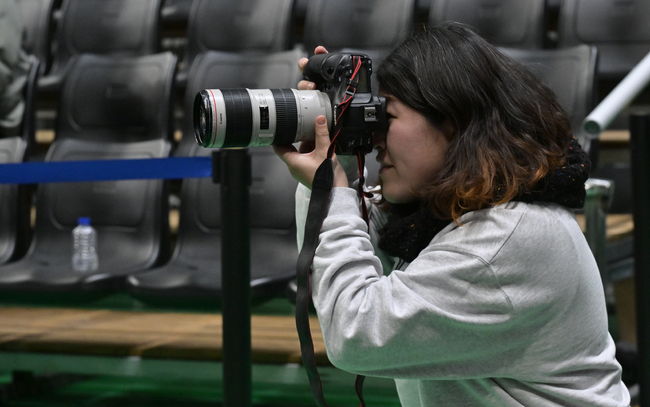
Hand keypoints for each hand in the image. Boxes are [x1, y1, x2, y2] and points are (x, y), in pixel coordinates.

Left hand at [273, 46, 346, 188]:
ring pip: (301, 153)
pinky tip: (322, 147)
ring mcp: (301, 171)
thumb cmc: (327, 177)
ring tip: (317, 136)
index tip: (278, 128)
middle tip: (303, 127)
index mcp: (293, 162)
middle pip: (291, 148)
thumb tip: (319, 120)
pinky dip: (312, 151)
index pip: (278, 148)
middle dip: (298, 137)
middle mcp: (294, 167)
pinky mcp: (309, 172)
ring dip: (307, 144)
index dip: (277, 137)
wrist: (336, 193)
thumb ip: (321, 134)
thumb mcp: (325, 151)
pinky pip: (307, 158)